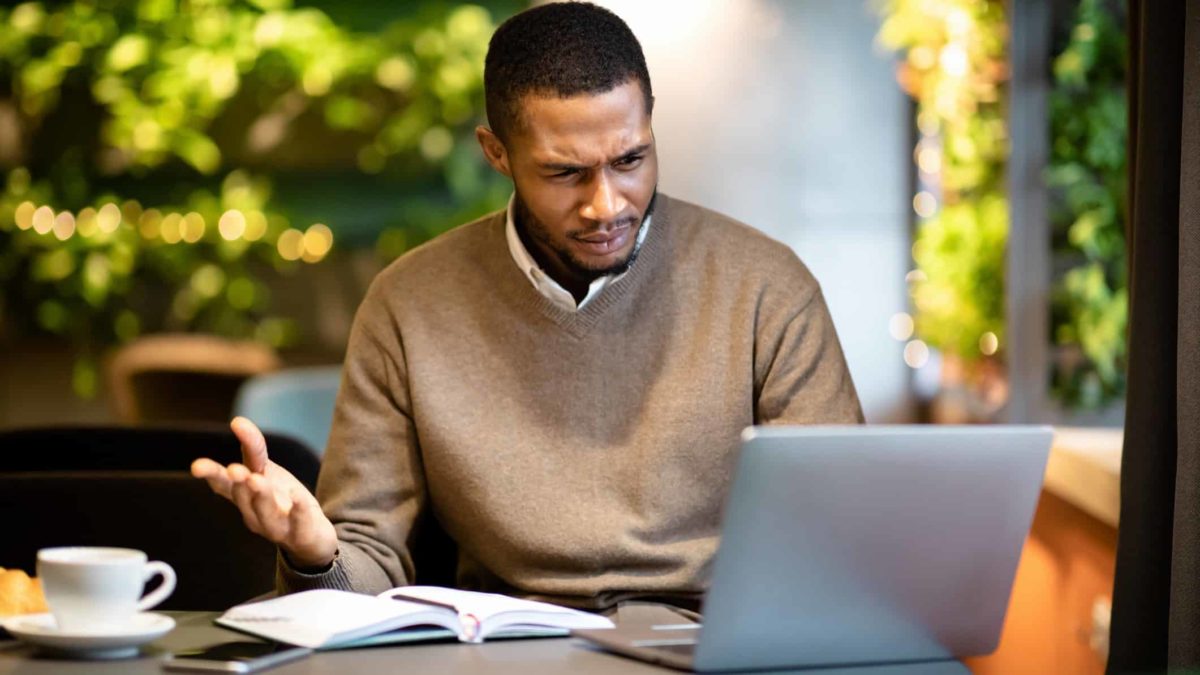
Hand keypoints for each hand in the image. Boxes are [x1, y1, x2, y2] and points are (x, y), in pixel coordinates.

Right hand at [192, 417, 337, 569]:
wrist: (310, 538)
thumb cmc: (281, 501)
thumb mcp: (265, 471)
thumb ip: (252, 448)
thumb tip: (237, 421)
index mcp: (243, 496)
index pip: (223, 484)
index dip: (211, 474)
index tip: (197, 466)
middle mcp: (255, 512)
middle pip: (243, 497)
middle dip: (238, 483)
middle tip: (234, 470)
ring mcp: (277, 525)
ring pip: (265, 513)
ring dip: (260, 496)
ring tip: (256, 480)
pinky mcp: (301, 532)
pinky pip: (299, 522)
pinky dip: (297, 510)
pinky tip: (298, 497)